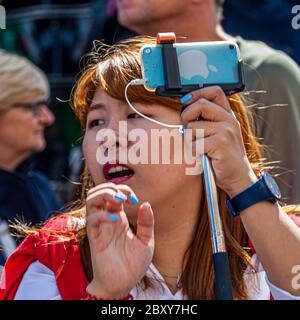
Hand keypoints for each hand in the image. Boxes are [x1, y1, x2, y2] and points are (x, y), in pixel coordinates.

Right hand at [85, 183, 153, 297]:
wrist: (123, 285)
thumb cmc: (133, 264)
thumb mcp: (146, 241)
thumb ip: (146, 223)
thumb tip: (146, 203)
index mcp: (119, 218)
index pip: (114, 194)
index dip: (124, 190)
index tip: (135, 199)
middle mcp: (108, 220)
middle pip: (98, 192)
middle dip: (110, 187)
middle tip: (125, 196)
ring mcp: (100, 228)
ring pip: (91, 200)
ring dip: (104, 194)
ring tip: (119, 200)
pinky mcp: (94, 239)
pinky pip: (91, 220)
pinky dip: (103, 214)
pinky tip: (117, 220)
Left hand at [181, 86, 256, 196]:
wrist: (238, 178)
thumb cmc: (224, 158)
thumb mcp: (220, 135)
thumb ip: (208, 121)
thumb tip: (185, 110)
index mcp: (228, 116)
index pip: (215, 92)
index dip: (197, 93)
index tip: (186, 101)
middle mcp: (229, 120)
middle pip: (200, 105)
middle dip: (186, 117)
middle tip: (188, 131)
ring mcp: (226, 131)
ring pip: (192, 127)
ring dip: (190, 140)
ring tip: (200, 149)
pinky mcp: (221, 144)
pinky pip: (194, 144)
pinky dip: (193, 152)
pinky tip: (202, 156)